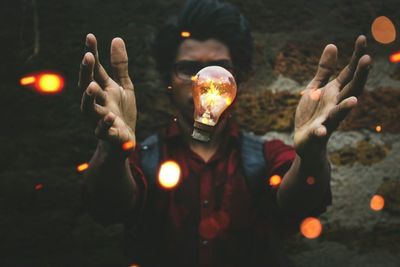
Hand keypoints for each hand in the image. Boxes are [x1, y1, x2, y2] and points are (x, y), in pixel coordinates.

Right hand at [78, 33, 136, 148]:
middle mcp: (97, 102)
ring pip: (89, 109)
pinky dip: (105, 124)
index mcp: (102, 88)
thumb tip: (116, 38)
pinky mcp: (107, 134)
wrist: (124, 140)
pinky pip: (102, 130)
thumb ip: (120, 66)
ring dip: (89, 98)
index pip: (95, 69)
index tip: (90, 36)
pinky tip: (111, 116)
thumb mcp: (124, 86)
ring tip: (92, 87)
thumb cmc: (121, 111)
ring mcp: (99, 118)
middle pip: (87, 85)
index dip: (92, 53)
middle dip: (86, 72)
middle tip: (88, 58)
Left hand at [293, 35, 370, 157]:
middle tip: (367, 59)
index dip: (356, 56)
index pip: (349, 72)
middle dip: (359, 76)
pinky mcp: (316, 133)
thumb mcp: (315, 88)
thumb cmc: (312, 113)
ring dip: (346, 107)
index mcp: (335, 92)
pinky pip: (319, 133)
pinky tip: (321, 131)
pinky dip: (321, 132)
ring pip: (339, 113)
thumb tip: (332, 45)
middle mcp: (335, 104)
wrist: (305, 141)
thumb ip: (324, 70)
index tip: (362, 38)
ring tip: (354, 101)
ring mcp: (327, 120)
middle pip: (351, 90)